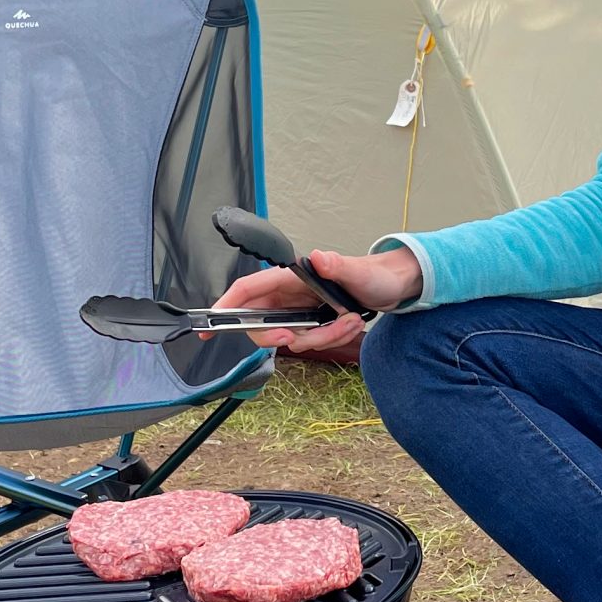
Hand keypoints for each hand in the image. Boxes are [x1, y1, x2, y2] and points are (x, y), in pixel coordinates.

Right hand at [209, 246, 422, 359]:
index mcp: (289, 277)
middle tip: (297, 338)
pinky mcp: (312, 324)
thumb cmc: (374, 274)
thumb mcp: (359, 271)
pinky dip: (331, 340)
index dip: (225, 308)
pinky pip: (310, 343)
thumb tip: (320, 258)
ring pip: (291, 338)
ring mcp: (299, 311)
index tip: (210, 328)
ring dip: (321, 338)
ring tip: (350, 321)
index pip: (247, 291)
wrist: (392, 287)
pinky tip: (351, 325)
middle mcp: (289, 294)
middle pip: (262, 324)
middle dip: (280, 336)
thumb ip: (338, 266)